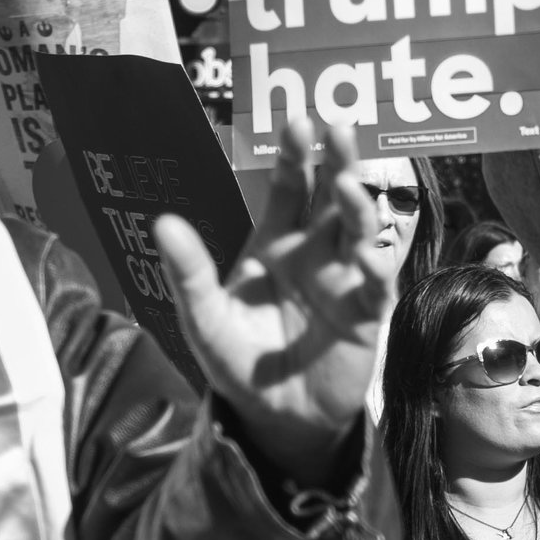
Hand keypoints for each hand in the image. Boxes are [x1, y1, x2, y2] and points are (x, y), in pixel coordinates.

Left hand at [153, 120, 399, 489]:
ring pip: (360, 230)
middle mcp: (315, 253)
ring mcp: (344, 279)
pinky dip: (375, 266)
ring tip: (350, 185)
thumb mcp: (203, 318)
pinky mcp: (366, 313)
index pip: (291, 188)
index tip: (299, 122)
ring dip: (359, 205)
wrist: (276, 417)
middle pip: (332, 196)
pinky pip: (376, 283)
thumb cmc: (238, 362)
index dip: (296, 156)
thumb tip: (162, 222)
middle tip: (339, 128)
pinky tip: (366, 257)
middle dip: (338, 161)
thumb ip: (190, 272)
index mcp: (275, 244)